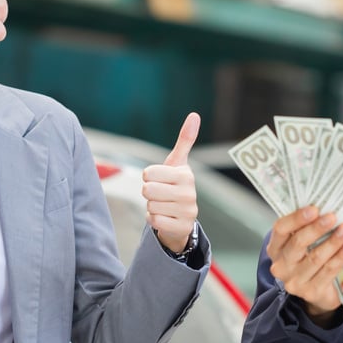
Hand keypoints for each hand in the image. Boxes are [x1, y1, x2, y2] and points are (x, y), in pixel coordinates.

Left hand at [143, 112, 199, 253]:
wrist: (182, 216)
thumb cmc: (175, 185)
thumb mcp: (177, 163)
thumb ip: (185, 140)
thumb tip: (194, 115)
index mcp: (186, 175)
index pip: (148, 173)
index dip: (149, 177)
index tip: (160, 180)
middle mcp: (190, 193)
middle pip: (147, 190)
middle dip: (149, 193)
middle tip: (160, 194)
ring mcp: (188, 211)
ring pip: (150, 206)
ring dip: (152, 207)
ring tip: (164, 206)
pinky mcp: (182, 228)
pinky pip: (154, 221)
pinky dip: (154, 220)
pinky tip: (165, 217)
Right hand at [267, 206, 342, 323]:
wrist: (316, 291)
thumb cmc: (309, 258)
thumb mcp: (302, 243)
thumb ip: (305, 227)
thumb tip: (324, 204)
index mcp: (275, 248)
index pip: (280, 229)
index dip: (297, 218)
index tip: (314, 209)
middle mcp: (281, 266)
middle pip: (298, 243)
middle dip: (317, 228)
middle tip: (333, 217)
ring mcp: (294, 281)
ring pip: (315, 258)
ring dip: (333, 242)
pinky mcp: (310, 292)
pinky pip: (328, 271)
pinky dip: (341, 257)